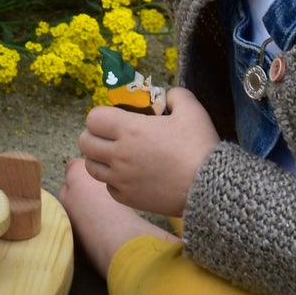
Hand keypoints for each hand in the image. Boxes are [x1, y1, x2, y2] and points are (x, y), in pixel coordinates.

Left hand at [77, 87, 219, 216]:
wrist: (210, 187)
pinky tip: (128, 176)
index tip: (114, 118)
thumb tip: (166, 96)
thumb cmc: (199, 146)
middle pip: (85, 142)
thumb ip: (175, 96)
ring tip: (115, 156)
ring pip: (91, 167)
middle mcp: (119, 154)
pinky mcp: (127, 198)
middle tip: (109, 136)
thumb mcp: (192, 110)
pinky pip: (107, 187)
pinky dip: (113, 180)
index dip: (101, 116)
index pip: (93, 119)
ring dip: (99, 158)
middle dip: (94, 136)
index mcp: (130, 129)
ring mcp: (121, 179)